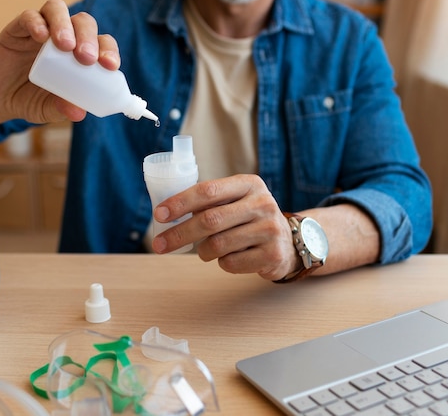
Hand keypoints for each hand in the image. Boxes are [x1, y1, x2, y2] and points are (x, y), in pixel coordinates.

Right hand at [0, 0, 120, 123]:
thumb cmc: (32, 100)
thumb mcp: (49, 110)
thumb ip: (62, 109)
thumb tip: (79, 112)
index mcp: (80, 54)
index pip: (102, 43)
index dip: (109, 51)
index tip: (111, 66)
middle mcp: (64, 36)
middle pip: (83, 23)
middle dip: (88, 37)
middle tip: (87, 58)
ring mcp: (41, 30)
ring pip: (57, 10)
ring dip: (65, 25)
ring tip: (66, 46)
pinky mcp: (17, 29)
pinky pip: (29, 16)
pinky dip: (37, 23)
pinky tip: (41, 37)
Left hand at [151, 174, 299, 280]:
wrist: (288, 242)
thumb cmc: (249, 219)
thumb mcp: (236, 201)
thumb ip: (209, 202)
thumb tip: (166, 213)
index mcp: (249, 184)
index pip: (208, 190)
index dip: (180, 202)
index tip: (159, 214)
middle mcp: (262, 203)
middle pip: (209, 220)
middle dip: (179, 233)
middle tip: (159, 244)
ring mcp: (269, 229)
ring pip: (217, 245)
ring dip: (203, 251)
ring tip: (207, 250)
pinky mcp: (271, 254)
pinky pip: (230, 263)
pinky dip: (222, 263)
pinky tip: (232, 256)